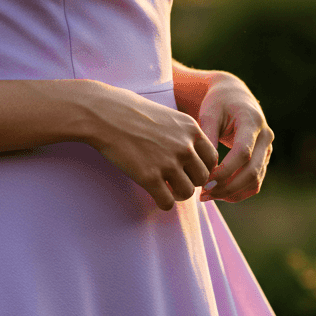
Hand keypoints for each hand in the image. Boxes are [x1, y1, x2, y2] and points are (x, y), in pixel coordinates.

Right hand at [82, 82, 219, 210]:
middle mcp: (184, 146)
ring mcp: (168, 163)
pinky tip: (154, 195)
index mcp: (191, 129)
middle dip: (190, 182)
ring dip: (177, 194)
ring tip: (165, 188)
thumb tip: (193, 156)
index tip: (187, 170)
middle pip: (202, 178)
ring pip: (188, 193)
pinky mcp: (149, 177)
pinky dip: (162, 203)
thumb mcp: (168, 117)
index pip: (212, 159)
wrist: (103, 113)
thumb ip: (184, 135)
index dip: (200, 167)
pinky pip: (167, 203)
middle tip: (174, 180)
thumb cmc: (132, 113)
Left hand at [196, 74, 273, 203]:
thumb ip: (207, 137)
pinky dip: (238, 193)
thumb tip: (205, 167)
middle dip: (227, 186)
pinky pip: (255, 183)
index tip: (204, 181)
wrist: (234, 96)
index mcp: (252, 122)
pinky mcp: (263, 160)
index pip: (243, 153)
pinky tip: (218, 194)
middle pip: (252, 171)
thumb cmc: (218, 103)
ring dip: (232, 193)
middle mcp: (265, 137)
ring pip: (255, 181)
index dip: (225, 171)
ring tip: (208, 196)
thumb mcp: (209, 114)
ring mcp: (267, 150)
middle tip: (204, 193)